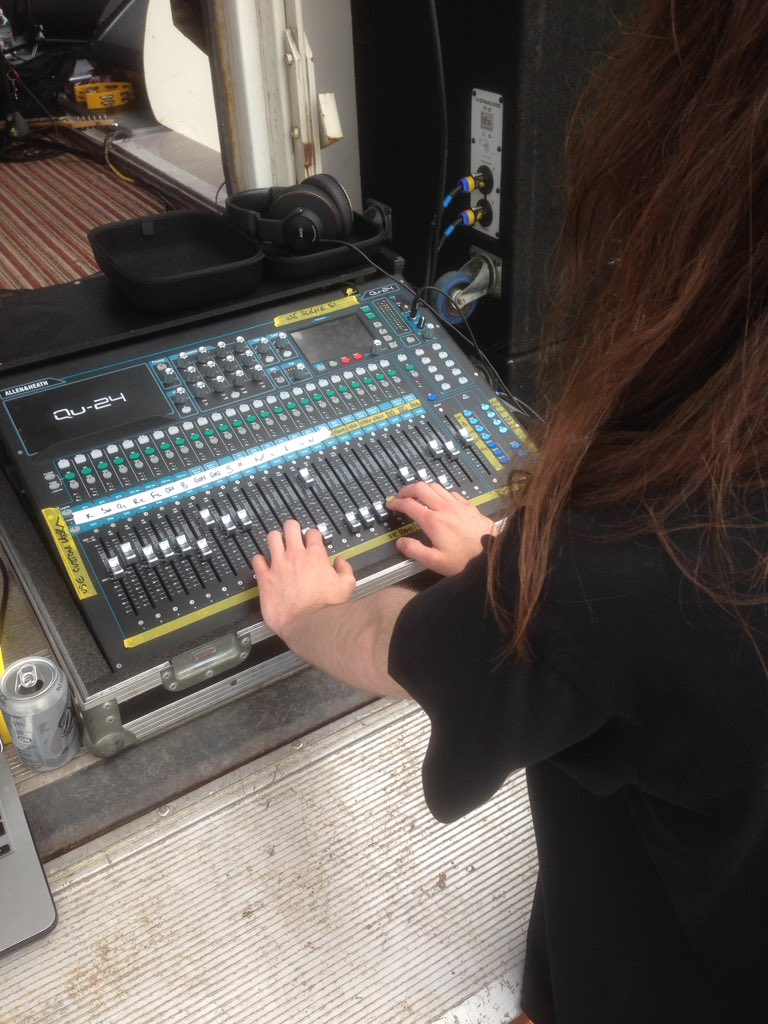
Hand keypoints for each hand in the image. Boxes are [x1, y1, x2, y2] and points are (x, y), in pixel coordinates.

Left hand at [251, 520, 355, 641]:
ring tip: (277, 545)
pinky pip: (257, 560)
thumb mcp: (347, 586)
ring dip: (275, 539)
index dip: (312, 536)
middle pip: (290, 527)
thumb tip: (341, 562)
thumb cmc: (327, 608)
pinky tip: (263, 564)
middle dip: (292, 528)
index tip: (311, 541)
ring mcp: (278, 565)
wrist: (309, 624)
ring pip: (272, 538)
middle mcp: (296, 556)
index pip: (312, 533)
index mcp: (315, 555)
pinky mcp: (265, 578)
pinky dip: (259, 560)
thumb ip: (345, 569)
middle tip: (292, 535)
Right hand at [387, 482, 496, 575]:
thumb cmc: (464, 561)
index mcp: (433, 521)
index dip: (396, 503)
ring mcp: (458, 505)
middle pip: (421, 488)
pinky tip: (440, 501)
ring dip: (423, 488)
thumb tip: (400, 542)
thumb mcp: (435, 561)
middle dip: (407, 489)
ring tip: (418, 496)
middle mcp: (444, 508)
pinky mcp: (469, 506)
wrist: (492, 556)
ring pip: (436, 486)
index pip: (409, 504)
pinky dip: (440, 493)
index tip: (391, 505)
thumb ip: (414, 550)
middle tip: (401, 496)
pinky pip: (451, 492)